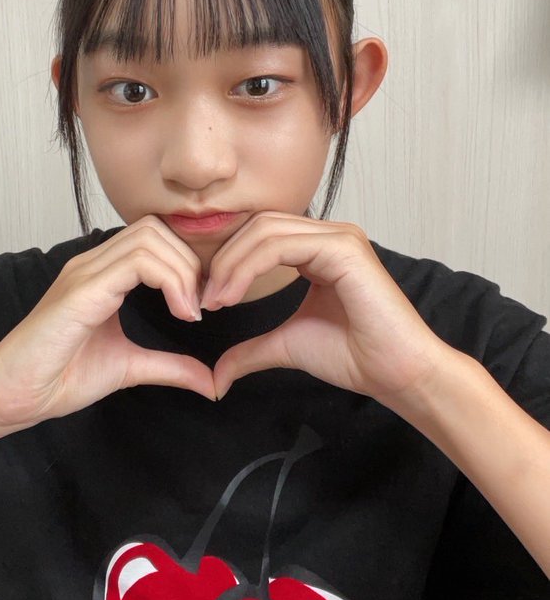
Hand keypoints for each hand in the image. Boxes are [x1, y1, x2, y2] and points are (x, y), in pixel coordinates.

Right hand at [0, 217, 214, 433]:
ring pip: (150, 237)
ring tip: (190, 312)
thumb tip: (210, 381)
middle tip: (201, 306)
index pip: (154, 237)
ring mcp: (84, 272)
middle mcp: (92, 264)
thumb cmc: (59, 378)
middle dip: (191, 262)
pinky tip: (179, 313)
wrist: (13, 397)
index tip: (200, 305)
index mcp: (101, 274)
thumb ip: (169, 366)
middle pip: (156, 228)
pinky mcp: (81, 291)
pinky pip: (137, 263)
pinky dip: (171, 282)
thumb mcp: (129, 368)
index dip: (187, 262)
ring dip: (183, 271)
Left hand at [202, 213, 450, 403]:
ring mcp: (340, 237)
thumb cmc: (355, 356)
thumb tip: (217, 373)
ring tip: (215, 299)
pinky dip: (249, 267)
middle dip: (224, 259)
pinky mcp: (344, 249)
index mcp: (320, 248)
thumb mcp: (287, 344)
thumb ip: (252, 349)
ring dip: (231, 264)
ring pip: (265, 231)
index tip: (207, 298)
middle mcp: (330, 235)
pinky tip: (233, 294)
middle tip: (205, 298)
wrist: (394, 373)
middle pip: (259, 226)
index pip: (261, 234)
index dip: (228, 261)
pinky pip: (282, 245)